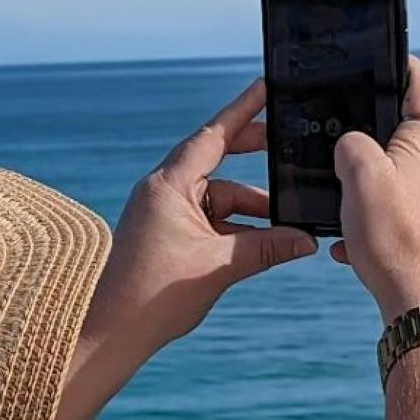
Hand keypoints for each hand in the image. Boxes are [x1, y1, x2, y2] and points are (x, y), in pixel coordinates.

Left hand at [83, 78, 318, 358]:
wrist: (113, 333)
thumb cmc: (153, 297)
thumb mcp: (220, 266)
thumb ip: (267, 247)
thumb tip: (306, 239)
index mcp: (168, 185)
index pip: (213, 136)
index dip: (243, 110)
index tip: (266, 86)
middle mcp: (163, 190)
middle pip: (217, 157)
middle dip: (254, 154)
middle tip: (289, 145)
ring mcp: (165, 210)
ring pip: (219, 194)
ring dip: (252, 206)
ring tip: (288, 223)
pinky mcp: (168, 231)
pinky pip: (211, 216)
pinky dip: (237, 225)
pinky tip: (266, 241)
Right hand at [331, 57, 419, 323]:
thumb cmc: (396, 237)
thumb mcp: (360, 176)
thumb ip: (353, 147)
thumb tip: (352, 145)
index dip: (416, 72)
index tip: (402, 61)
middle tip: (415, 119)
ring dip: (403, 175)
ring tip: (365, 184)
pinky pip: (411, 222)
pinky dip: (383, 224)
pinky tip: (351, 243)